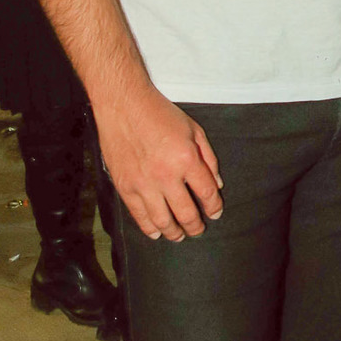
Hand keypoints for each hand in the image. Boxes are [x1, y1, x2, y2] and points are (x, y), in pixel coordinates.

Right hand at [95, 88, 223, 240]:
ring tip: (179, 235)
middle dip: (196, 226)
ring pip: (162, 220)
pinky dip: (149, 228)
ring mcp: (143, 183)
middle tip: (199, 230)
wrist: (123, 104)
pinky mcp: (125, 186)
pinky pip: (139, 215)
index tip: (215, 213)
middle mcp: (166, 176)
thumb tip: (217, 184)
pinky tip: (157, 233)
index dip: (214, 207)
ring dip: (174, 232)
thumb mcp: (194, 129)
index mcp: (187, 160)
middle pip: (186, 213)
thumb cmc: (160, 114)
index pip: (207, 193)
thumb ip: (209, 158)